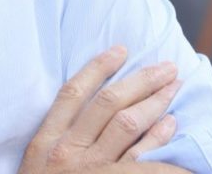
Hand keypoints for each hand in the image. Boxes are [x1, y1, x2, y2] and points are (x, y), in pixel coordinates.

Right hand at [18, 45, 180, 172]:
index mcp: (46, 142)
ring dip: (155, 103)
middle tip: (167, 67)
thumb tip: (92, 118)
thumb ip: (59, 141)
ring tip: (174, 90)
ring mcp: (92, 171)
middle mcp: (68, 152)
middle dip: (140, 80)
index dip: (97, 68)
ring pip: (128, 125)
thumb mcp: (37, 167)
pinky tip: (173, 129)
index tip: (121, 50)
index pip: (73, 93)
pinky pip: (141, 162)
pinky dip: (160, 143)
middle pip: (108, 104)